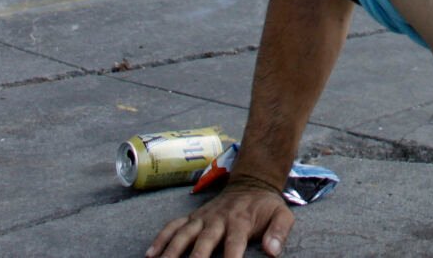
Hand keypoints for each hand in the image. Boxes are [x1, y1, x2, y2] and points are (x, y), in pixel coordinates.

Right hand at [146, 176, 294, 257]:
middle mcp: (218, 220)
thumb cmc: (265, 205)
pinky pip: (173, 226)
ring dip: (171, 250)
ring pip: (183, 234)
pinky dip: (161, 238)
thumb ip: (279, 232)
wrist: (251, 183)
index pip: (235, 244)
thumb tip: (272, 251)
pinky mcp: (193, 217)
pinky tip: (150, 255)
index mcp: (241, 221)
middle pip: (204, 241)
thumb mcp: (282, 214)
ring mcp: (202, 218)